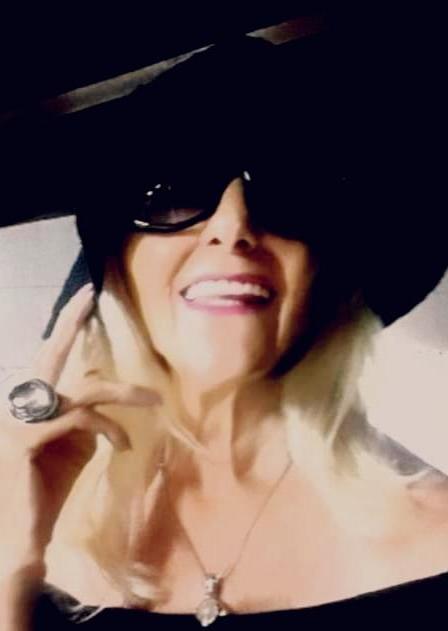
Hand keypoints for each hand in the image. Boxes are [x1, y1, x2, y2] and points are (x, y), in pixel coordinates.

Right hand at [0, 283, 161, 577]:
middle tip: (89, 292)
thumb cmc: (47, 491)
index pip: (49, 358)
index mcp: (32, 403)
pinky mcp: (25, 441)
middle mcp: (21, 405)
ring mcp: (19, 422)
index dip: (67, 327)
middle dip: (71, 321)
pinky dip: (109, 428)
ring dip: (122, 392)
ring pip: (80, 389)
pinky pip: (79, 418)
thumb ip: (86, 417)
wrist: (21, 536)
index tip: (85, 299)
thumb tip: (106, 394)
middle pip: (49, 354)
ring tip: (153, 399)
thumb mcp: (73, 447)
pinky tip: (123, 445)